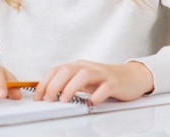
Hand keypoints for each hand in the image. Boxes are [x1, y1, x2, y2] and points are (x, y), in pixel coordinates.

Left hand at [33, 60, 153, 105]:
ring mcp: (102, 74)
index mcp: (78, 66)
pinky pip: (105, 87)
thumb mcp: (83, 80)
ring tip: (64, 100)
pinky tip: (91, 102)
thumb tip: (47, 94)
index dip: (45, 82)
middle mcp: (89, 67)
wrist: (132, 77)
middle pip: (67, 70)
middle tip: (48, 99)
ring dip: (71, 87)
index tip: (38, 96)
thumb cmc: (105, 80)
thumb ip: (68, 84)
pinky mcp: (115, 83)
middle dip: (54, 85)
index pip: (57, 70)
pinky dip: (97, 95)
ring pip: (84, 75)